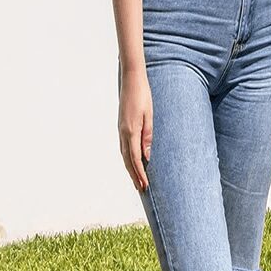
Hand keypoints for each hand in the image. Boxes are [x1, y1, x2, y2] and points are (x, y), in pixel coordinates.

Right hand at [119, 67, 151, 191]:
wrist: (131, 81)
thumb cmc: (143, 96)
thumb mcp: (149, 116)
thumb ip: (148, 136)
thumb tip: (146, 156)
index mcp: (131, 132)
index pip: (135, 159)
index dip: (140, 174)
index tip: (145, 186)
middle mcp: (123, 133)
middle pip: (127, 161)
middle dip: (134, 176)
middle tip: (141, 190)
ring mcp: (121, 130)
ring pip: (124, 155)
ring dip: (130, 169)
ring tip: (137, 181)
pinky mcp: (122, 127)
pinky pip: (124, 148)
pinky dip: (127, 159)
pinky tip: (132, 163)